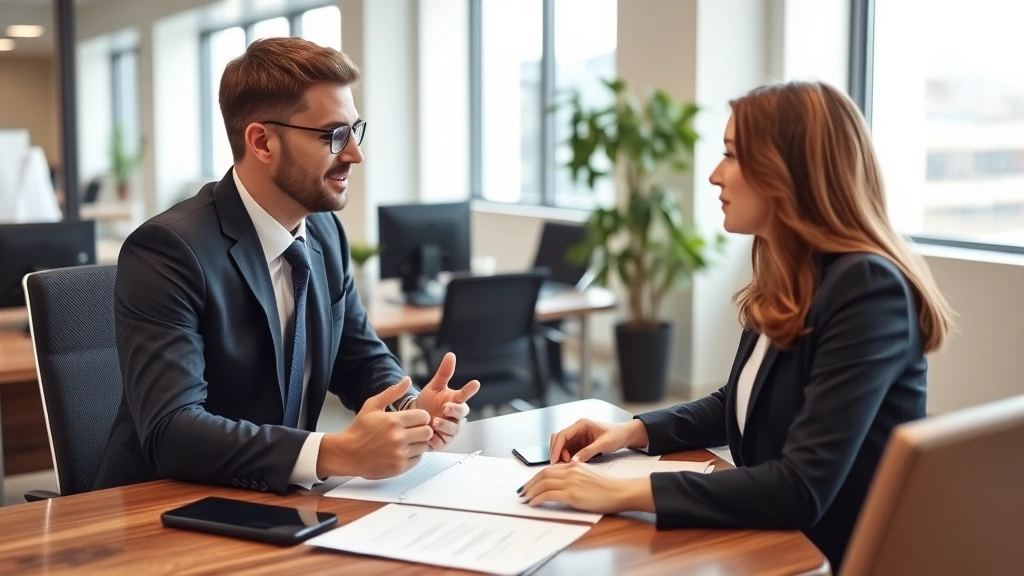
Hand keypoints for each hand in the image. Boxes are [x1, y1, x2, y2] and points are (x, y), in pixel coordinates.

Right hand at [318, 378, 432, 478]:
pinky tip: (402, 450)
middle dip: (422, 429)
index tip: (414, 419)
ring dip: (418, 442)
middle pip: (427, 431)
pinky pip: (418, 459)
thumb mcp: (372, 406)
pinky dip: (413, 455)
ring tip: (407, 440)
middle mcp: (398, 438)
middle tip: (413, 430)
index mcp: (393, 421)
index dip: (421, 416)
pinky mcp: (398, 467)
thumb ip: (392, 392)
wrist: (347, 454)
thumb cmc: (359, 429)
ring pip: (424, 446)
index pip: (424, 416)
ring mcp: (399, 454)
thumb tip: (407, 379)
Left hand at [412, 352, 480, 450]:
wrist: (414, 419)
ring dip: (444, 426)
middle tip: (445, 408)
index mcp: (455, 401)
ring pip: (452, 429)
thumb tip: (450, 355)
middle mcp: (455, 417)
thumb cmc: (428, 402)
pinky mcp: (442, 442)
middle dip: (455, 411)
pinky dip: (437, 440)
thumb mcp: (434, 386)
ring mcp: (450, 430)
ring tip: (434, 422)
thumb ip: (444, 373)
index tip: (475, 383)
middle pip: (461, 414)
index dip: (470, 390)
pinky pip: (442, 443)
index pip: (465, 395)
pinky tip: (430, 437)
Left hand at [517, 462, 654, 513]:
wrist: (619, 492)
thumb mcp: (588, 476)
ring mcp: (571, 482)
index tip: (530, 484)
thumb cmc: (607, 488)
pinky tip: (533, 503)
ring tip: (525, 498)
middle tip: (523, 492)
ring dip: (531, 491)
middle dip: (530, 484)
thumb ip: (574, 477)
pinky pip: (549, 495)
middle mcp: (570, 471)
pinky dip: (538, 499)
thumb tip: (561, 485)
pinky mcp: (572, 494)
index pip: (549, 469)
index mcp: (574, 466)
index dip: (536, 477)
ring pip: (543, 484)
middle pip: (543, 475)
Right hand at [549, 419, 648, 463]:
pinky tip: (569, 466)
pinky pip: (568, 451)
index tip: (555, 460)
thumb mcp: (603, 444)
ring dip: (561, 456)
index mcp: (581, 424)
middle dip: (557, 452)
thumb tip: (574, 461)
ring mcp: (577, 437)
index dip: (556, 448)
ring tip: (565, 467)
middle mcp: (577, 429)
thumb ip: (588, 452)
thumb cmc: (616, 435)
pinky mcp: (580, 444)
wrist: (625, 435)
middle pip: (559, 440)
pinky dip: (566, 458)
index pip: (562, 435)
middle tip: (558, 465)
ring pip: (562, 446)